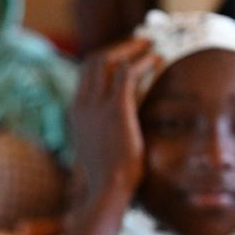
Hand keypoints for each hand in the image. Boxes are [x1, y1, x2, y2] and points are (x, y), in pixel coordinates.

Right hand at [70, 38, 159, 201]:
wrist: (108, 190)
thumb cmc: (110, 175)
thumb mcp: (103, 145)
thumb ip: (108, 125)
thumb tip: (128, 112)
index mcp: (76, 113)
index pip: (86, 73)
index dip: (108, 59)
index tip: (127, 55)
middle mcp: (81, 105)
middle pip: (94, 60)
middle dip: (119, 48)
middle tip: (140, 45)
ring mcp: (96, 106)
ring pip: (108, 60)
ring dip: (131, 48)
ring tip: (150, 46)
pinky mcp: (116, 109)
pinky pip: (128, 73)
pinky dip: (143, 61)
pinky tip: (158, 60)